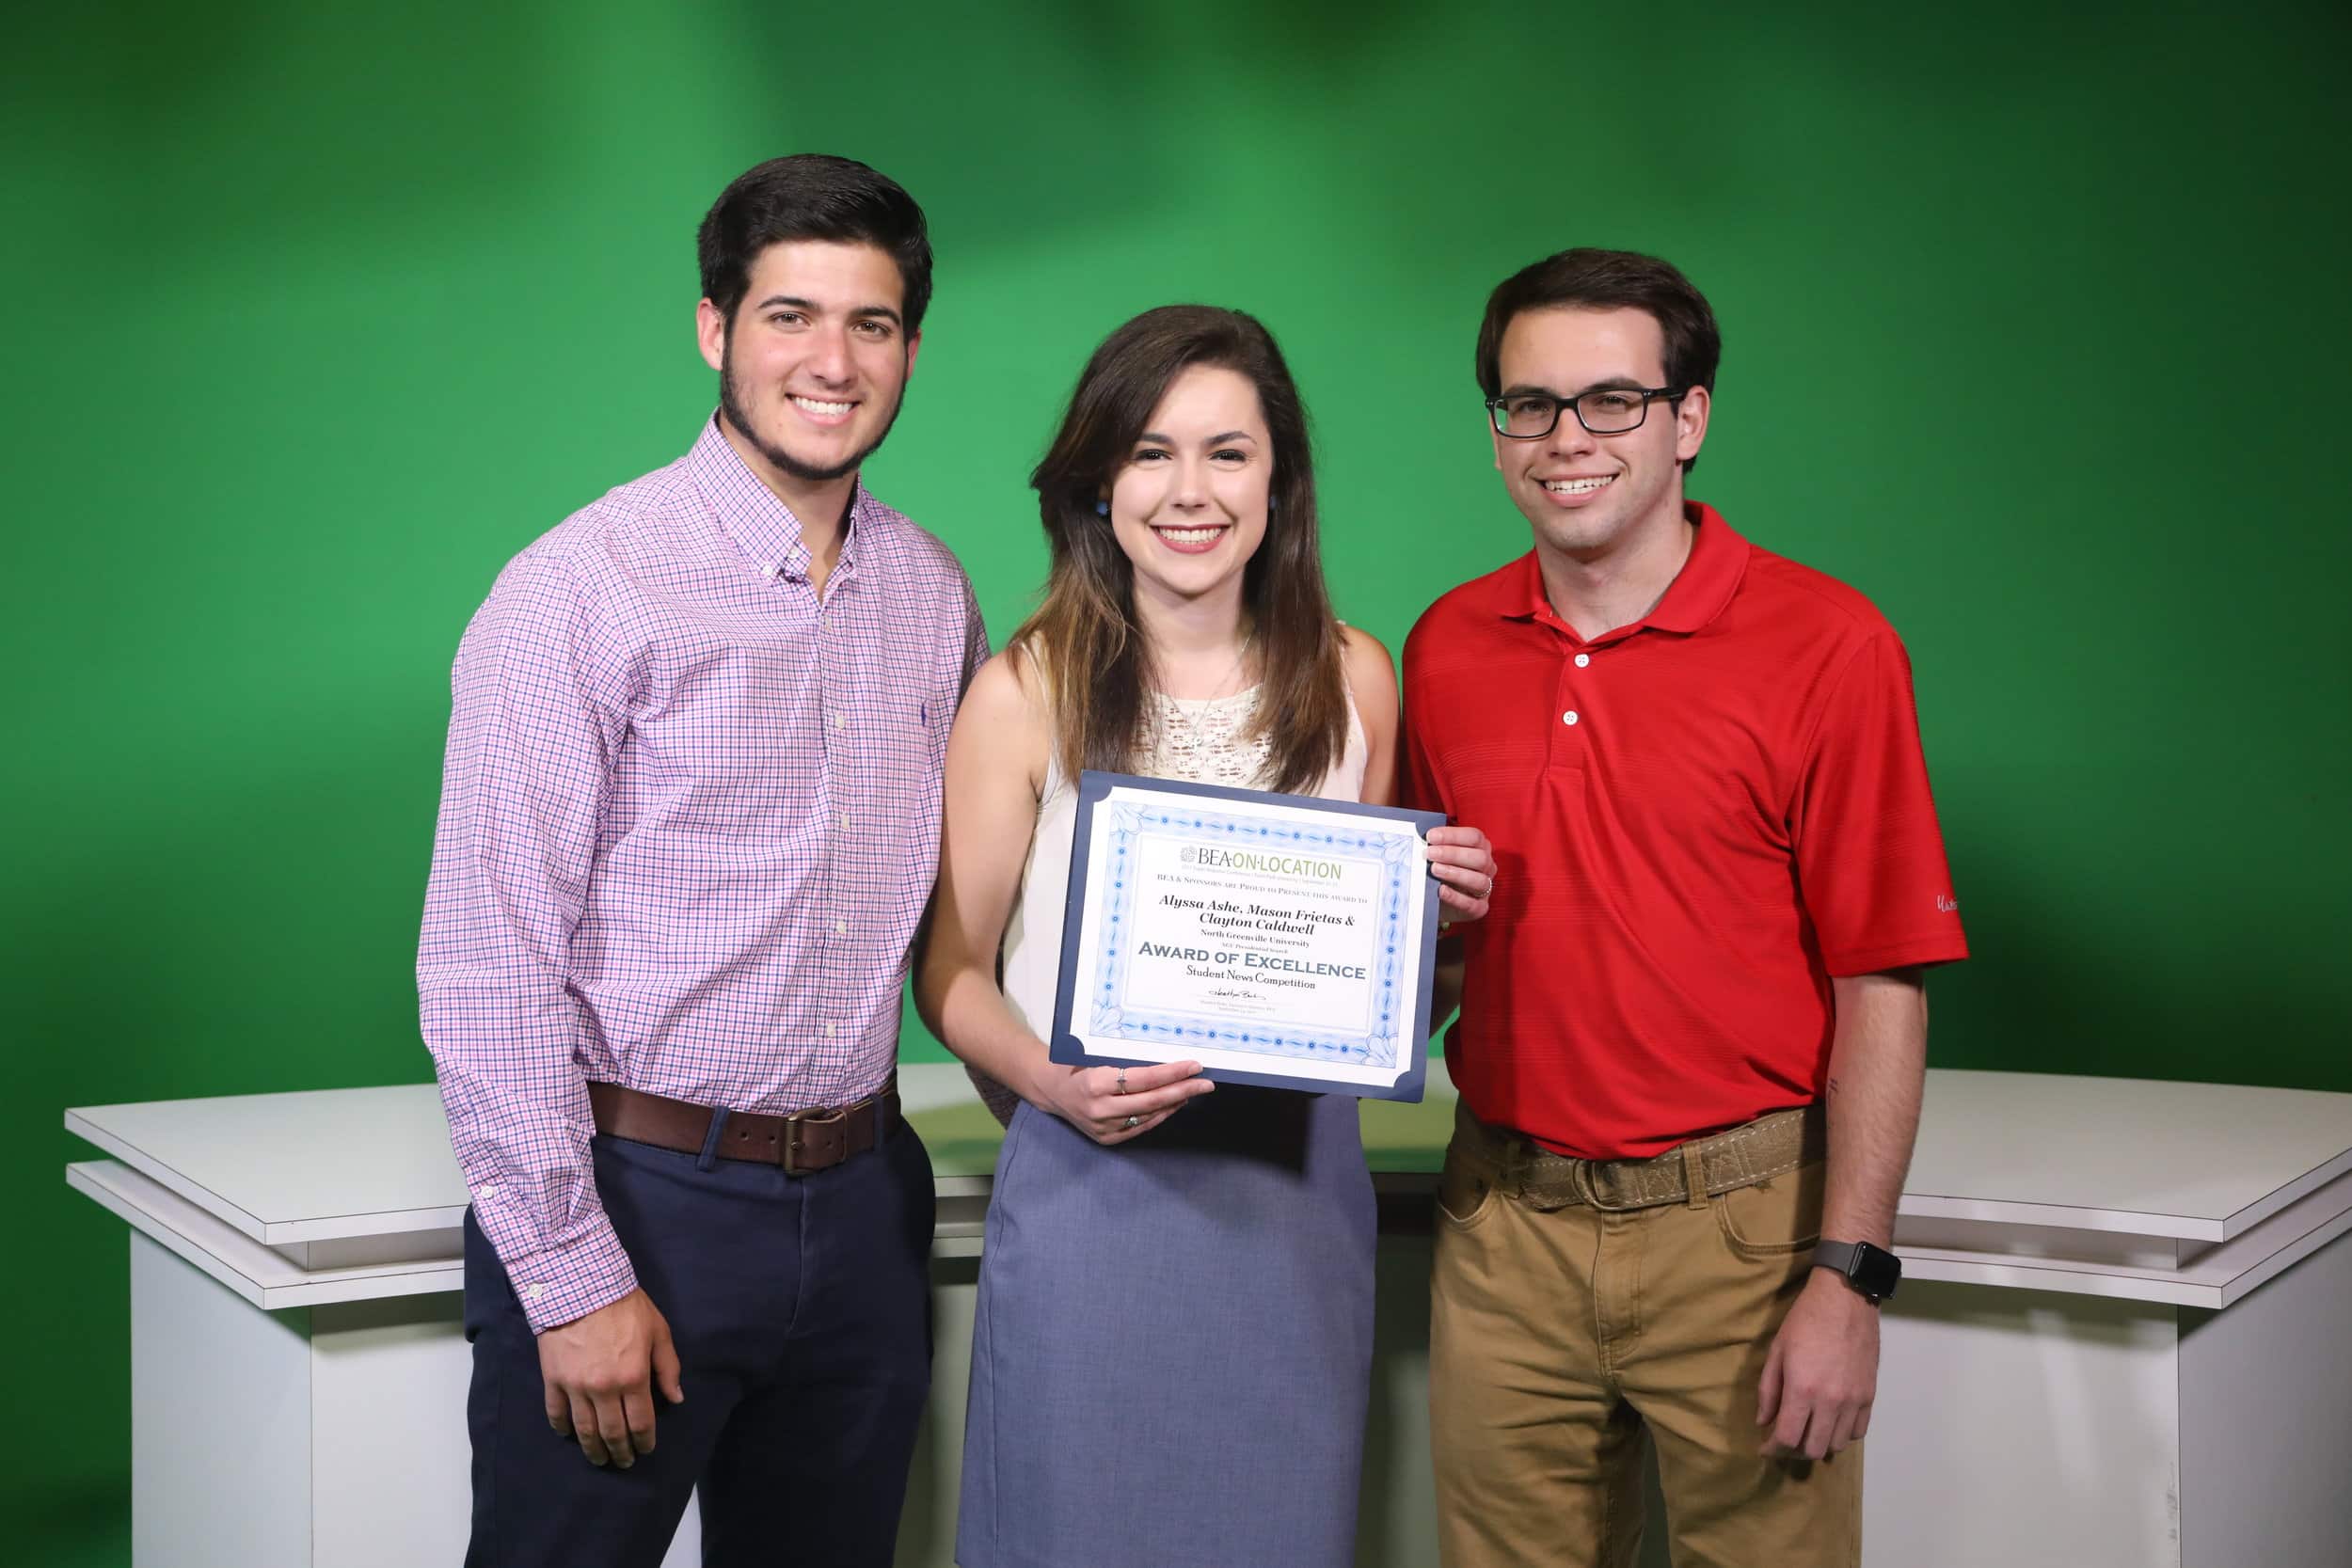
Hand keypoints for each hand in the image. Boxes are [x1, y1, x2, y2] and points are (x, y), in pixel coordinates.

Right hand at [538, 1287, 684, 1468]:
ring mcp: (576, 1387)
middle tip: (624, 1462)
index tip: (645, 1450)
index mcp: (634, 1378)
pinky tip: (569, 1435)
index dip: (644, 1442)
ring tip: (599, 1458)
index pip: (641, 1423)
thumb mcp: (658, 1331)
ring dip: (593, 1449)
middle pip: (613, 1433)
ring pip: (584, 1430)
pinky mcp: (553, 1380)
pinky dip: (563, 1428)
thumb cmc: (626, 1307)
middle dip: (620, 1452)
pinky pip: (556, 1413)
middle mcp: (605, 1389)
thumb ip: (668, 1368)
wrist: (582, 1286)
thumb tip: (676, 1399)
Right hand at [1031, 1059, 1213, 1144]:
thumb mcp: (1095, 1056)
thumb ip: (1125, 1061)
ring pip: (1149, 1115)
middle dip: (1183, 1090)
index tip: (1194, 1066)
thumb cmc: (1075, 1065)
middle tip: (1206, 1083)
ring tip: (1194, 1090)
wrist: (1049, 1089)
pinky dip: (1161, 1115)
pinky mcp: (1107, 1139)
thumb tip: (1166, 1059)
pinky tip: (1175, 1104)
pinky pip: (1141, 1127)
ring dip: (1174, 1102)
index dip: (1171, 1073)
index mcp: (1096, 1083)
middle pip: (1152, 1101)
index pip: (1143, 1079)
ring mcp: (1104, 1127)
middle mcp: (1100, 1108)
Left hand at [1426, 824, 1496, 924]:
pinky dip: (1455, 897)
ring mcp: (1485, 888)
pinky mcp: (1479, 908)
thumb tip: (1421, 837)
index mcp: (1480, 848)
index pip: (1474, 837)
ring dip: (1455, 873)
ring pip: (1479, 880)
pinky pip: (1472, 904)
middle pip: (1479, 857)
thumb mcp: (1439, 857)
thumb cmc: (1439, 874)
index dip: (1452, 835)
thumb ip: (1435, 846)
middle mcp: (1486, 867)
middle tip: (1429, 853)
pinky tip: (1440, 890)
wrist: (1434, 902)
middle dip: (1452, 854)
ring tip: (1434, 870)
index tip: (1431, 836)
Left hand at [1756, 1269, 1878, 1459]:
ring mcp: (1853, 1400)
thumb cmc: (1805, 1320)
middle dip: (1794, 1451)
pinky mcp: (1869, 1395)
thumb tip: (1763, 1421)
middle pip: (1813, 1449)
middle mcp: (1830, 1401)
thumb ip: (1768, 1390)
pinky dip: (1842, 1434)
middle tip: (1784, 1440)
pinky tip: (1830, 1423)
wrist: (1846, 1299)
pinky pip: (1858, 1431)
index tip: (1764, 1448)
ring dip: (1819, 1443)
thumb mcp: (1777, 1351)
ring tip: (1807, 1431)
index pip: (1787, 1438)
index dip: (1772, 1449)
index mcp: (1802, 1389)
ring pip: (1837, 1444)